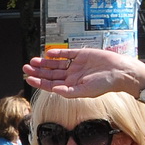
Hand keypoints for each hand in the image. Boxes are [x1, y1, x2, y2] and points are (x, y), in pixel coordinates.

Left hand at [23, 47, 144, 98]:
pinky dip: (58, 53)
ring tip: (33, 60)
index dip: (39, 81)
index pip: (51, 84)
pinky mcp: (81, 54)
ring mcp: (76, 65)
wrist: (119, 72)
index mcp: (71, 86)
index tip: (29, 78)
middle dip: (38, 71)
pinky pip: (67, 53)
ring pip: (56, 64)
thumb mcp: (85, 90)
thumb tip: (54, 90)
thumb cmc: (104, 85)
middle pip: (51, 74)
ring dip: (45, 62)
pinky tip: (48, 53)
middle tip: (25, 67)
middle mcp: (72, 76)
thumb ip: (69, 91)